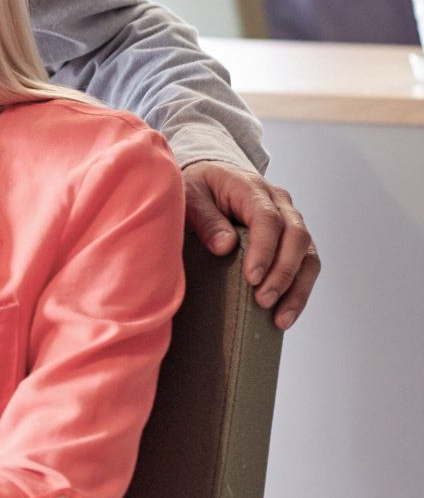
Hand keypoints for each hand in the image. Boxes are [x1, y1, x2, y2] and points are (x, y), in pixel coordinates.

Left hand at [181, 161, 319, 329]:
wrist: (209, 179)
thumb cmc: (197, 188)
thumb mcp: (189, 196)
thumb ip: (205, 218)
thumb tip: (225, 247)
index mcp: (252, 187)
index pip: (268, 219)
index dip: (264, 249)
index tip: (252, 278)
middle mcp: (279, 202)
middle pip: (296, 237)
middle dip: (282, 273)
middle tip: (262, 301)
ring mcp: (290, 220)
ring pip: (308, 254)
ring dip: (297, 288)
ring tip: (280, 318)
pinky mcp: (292, 239)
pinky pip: (305, 265)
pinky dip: (299, 290)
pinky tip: (286, 315)